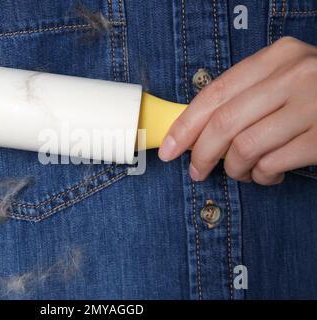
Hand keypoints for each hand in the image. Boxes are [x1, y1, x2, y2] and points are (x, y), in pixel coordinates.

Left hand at [158, 37, 316, 184]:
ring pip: (245, 147)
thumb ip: (245, 97)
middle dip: (201, 154)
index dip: (185, 126)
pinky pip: (272, 164)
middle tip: (196, 171)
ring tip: (240, 171)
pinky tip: (266, 174)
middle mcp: (294, 76)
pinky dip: (260, 176)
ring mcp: (313, 105)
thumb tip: (195, 130)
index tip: (169, 148)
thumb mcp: (281, 80)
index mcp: (276, 57)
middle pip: (224, 123)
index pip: (213, 94)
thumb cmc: (315, 94)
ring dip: (234, 169)